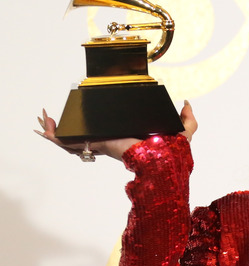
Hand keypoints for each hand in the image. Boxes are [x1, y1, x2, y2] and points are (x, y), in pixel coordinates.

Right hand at [35, 100, 197, 161]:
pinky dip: (57, 136)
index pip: (105, 133)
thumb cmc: (174, 153)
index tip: (81, 115)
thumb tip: (186, 102)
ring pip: (74, 141)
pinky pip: (73, 143)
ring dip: (56, 131)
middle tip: (53, 119)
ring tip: (44, 121)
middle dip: (67, 130)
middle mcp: (113, 142)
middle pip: (85, 137)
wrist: (165, 162)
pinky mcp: (99, 144)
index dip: (91, 126)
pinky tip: (47, 128)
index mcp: (128, 138)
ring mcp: (104, 144)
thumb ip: (187, 118)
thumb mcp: (185, 131)